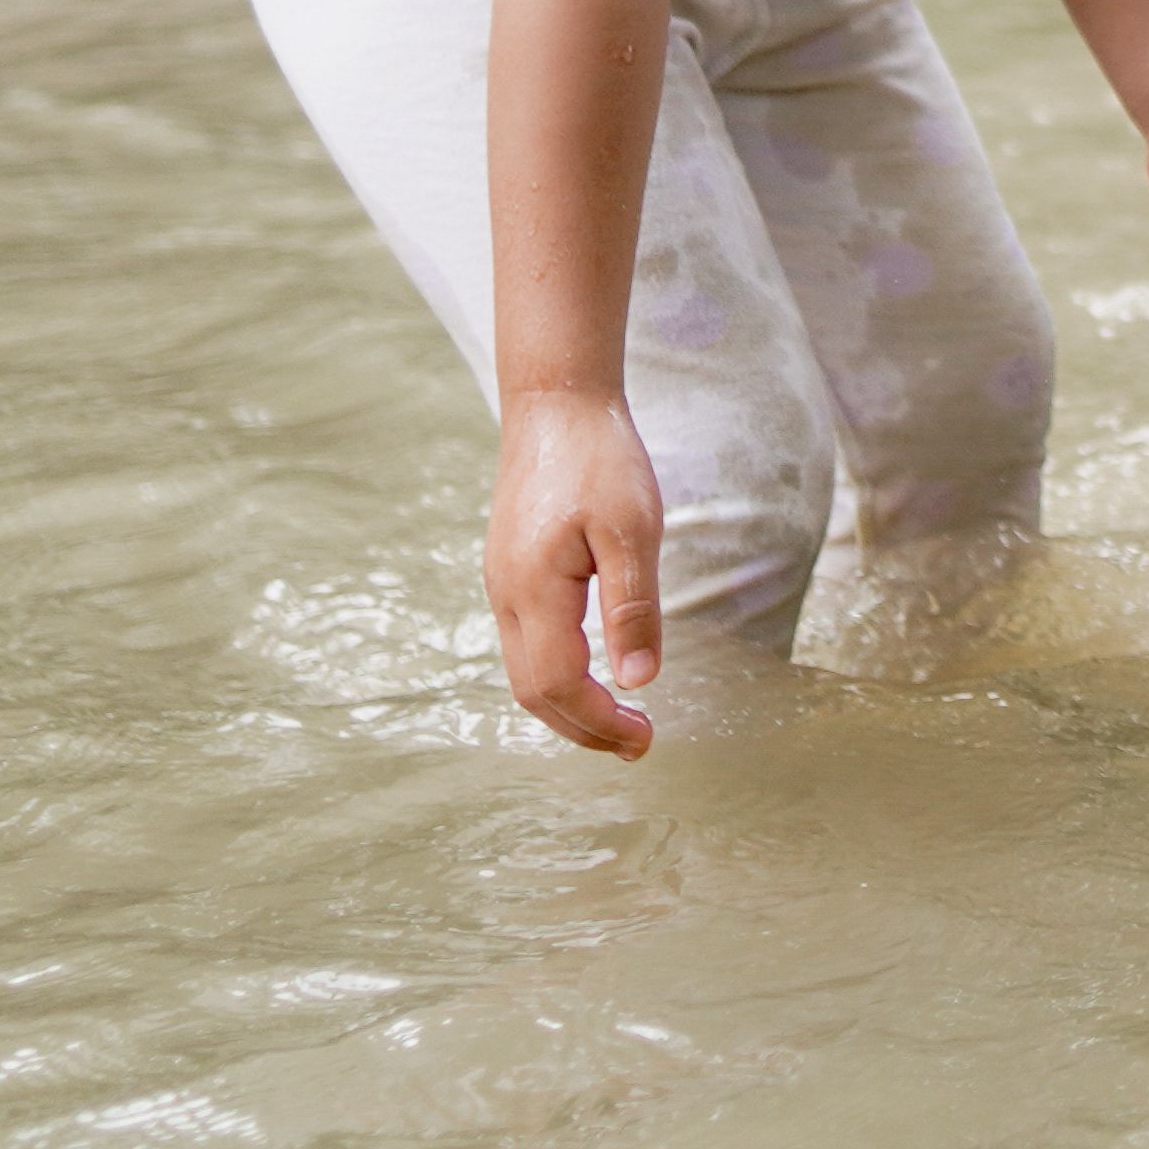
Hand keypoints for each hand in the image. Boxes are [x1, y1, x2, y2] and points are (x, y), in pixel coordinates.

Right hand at [488, 390, 663, 755]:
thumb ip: (634, 607)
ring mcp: (503, 584)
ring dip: (569, 706)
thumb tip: (639, 681)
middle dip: (583, 728)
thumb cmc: (600, 460)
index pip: (559, 686)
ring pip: (525, 670)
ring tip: (619, 721)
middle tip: (637, 744)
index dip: (599, 723)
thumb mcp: (633, 531)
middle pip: (533, 692)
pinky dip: (557, 673)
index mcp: (535, 592)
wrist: (556, 404)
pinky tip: (592, 672)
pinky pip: (526, 642)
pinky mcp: (511, 570)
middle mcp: (507, 596)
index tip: (645, 738)